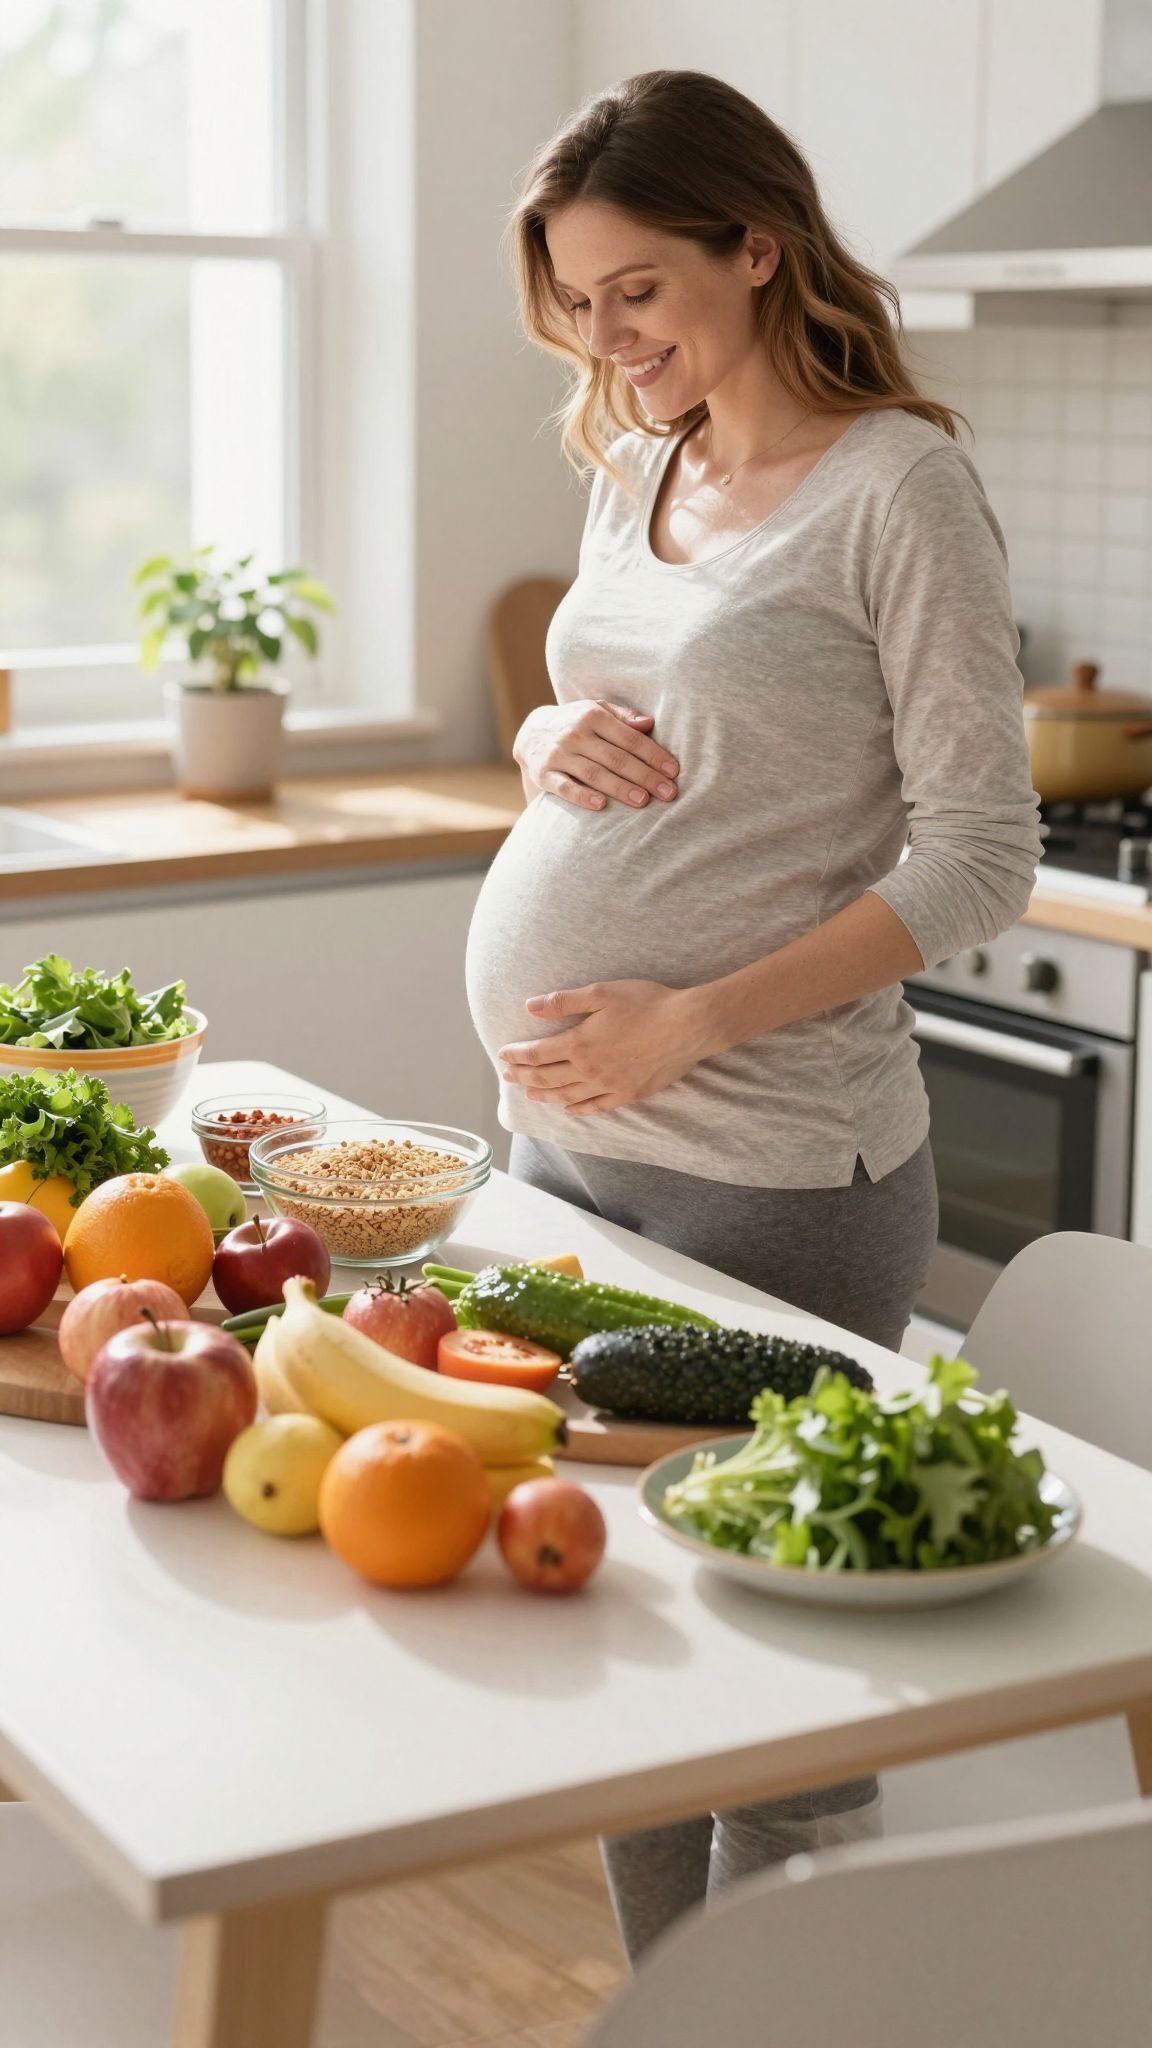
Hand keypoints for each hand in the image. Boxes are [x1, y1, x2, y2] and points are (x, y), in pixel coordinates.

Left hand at [499, 979, 718, 1115]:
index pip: (537, 1054)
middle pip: (546, 1079)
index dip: (517, 1055)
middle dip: (523, 1077)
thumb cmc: (646, 1003)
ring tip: (530, 1095)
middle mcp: (589, 1070)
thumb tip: (529, 1006)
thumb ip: (563, 1002)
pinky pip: (596, 1107)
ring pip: (567, 1096)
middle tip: (507, 1077)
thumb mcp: (601, 993)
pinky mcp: (629, 1094)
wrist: (688, 1026)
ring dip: (545, 1096)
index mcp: (579, 1044)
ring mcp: (609, 1086)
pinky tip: (569, 1110)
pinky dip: (578, 1110)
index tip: (503, 1055)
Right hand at [513, 700, 679, 811]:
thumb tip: (649, 723)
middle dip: (644, 776)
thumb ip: (623, 717)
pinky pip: (564, 787)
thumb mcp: (597, 710)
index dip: (653, 755)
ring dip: (620, 788)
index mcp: (593, 715)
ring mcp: (559, 754)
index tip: (673, 771)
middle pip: (616, 757)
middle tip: (668, 793)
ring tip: (643, 801)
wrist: (530, 732)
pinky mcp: (543, 773)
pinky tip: (601, 805)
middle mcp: (576, 733)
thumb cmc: (575, 723)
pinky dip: (582, 796)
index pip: (630, 738)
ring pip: (594, 773)